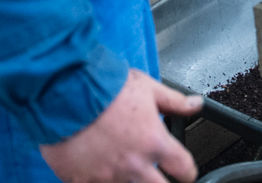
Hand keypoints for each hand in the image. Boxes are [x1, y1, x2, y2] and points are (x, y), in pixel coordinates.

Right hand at [39, 70, 200, 182]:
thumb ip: (174, 101)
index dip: (188, 172)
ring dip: (129, 179)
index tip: (185, 172)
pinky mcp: (82, 180)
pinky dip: (97, 180)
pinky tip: (96, 169)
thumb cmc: (104, 87)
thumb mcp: (147, 87)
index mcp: (154, 142)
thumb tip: (196, 104)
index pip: (184, 169)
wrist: (66, 90)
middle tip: (157, 176)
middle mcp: (134, 164)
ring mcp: (108, 176)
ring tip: (122, 165)